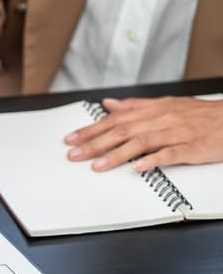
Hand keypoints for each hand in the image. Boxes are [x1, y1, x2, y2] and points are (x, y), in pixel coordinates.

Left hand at [65, 97, 222, 171]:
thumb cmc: (201, 115)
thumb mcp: (167, 105)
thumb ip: (136, 106)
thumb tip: (109, 104)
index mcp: (154, 110)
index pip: (115, 119)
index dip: (91, 130)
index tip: (71, 139)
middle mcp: (162, 119)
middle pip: (123, 131)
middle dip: (95, 143)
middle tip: (74, 155)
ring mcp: (177, 133)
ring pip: (141, 142)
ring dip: (116, 155)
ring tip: (97, 165)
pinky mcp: (191, 147)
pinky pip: (170, 154)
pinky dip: (152, 160)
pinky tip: (137, 168)